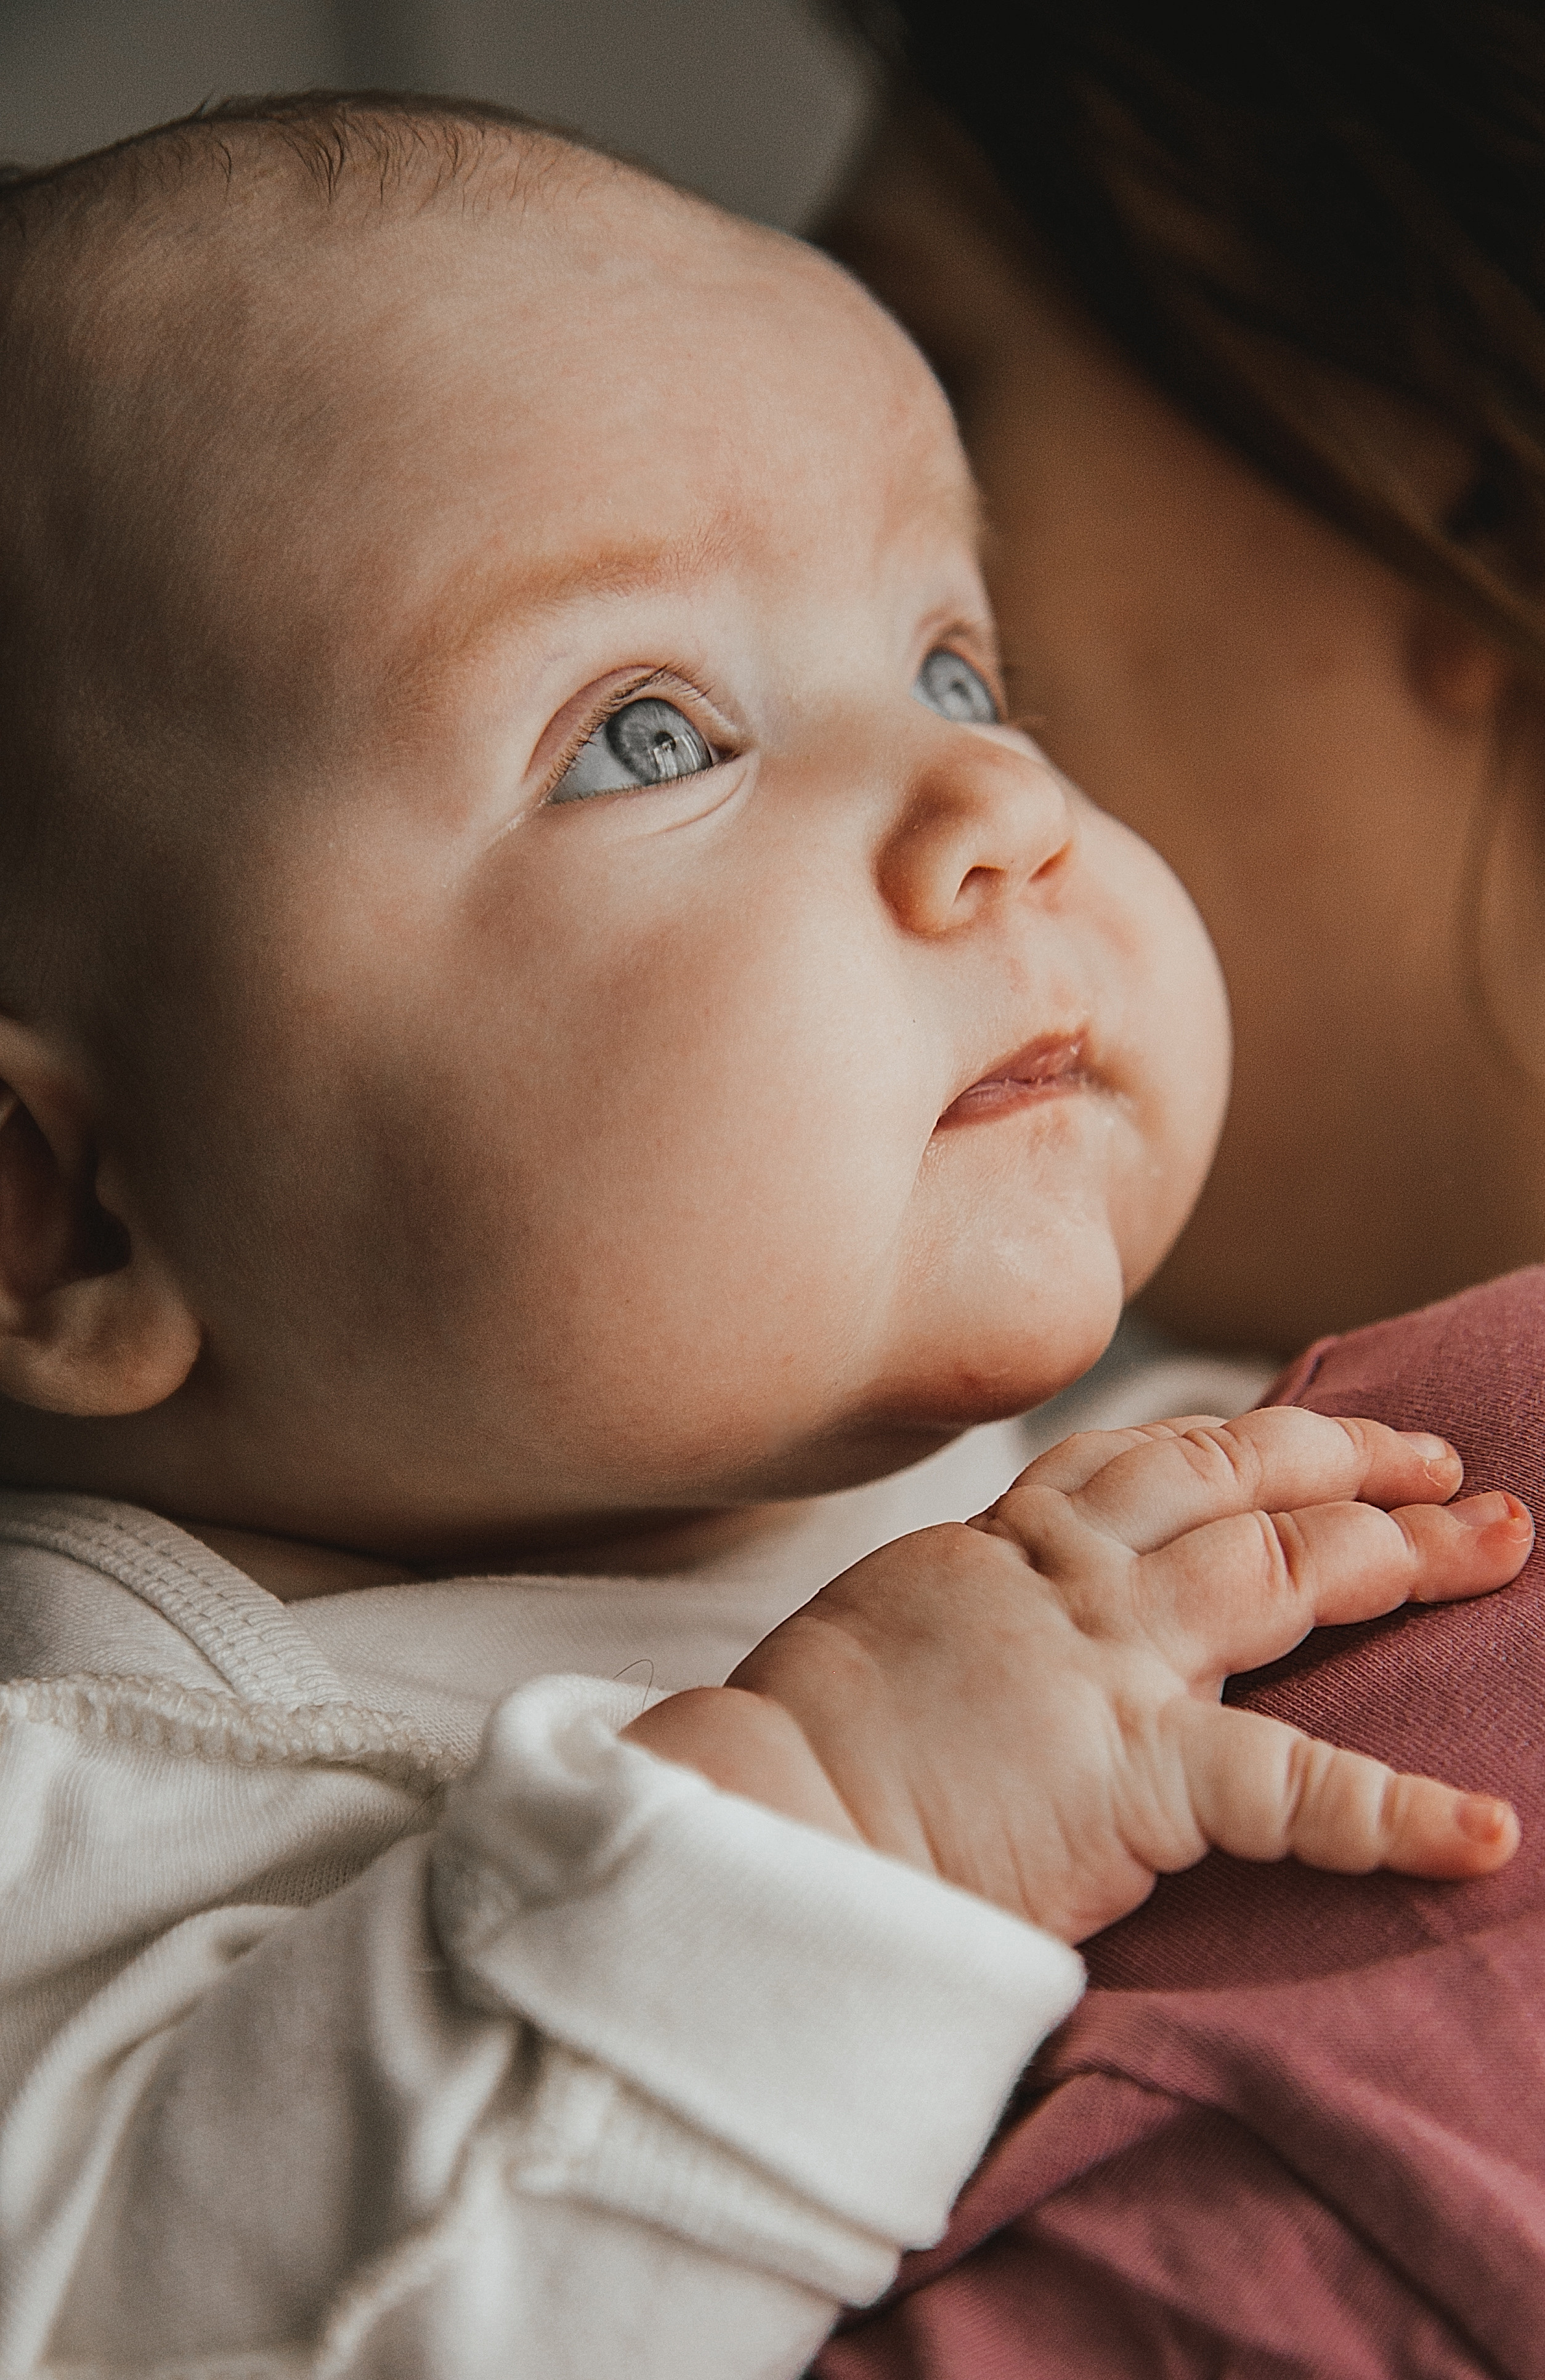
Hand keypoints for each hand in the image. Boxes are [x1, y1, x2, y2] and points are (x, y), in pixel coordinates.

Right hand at [625, 1410, 1531, 1942]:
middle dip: (1360, 1463)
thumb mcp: (891, 1623)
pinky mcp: (1134, 1774)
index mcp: (1008, 1542)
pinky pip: (1293, 1788)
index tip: (1317, 1436)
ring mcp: (1110, 1662)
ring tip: (1498, 1545)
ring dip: (1406, 1551)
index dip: (1251, 1438)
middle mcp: (1074, 1577)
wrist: (761, 1812)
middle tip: (1451, 1464)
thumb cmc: (801, 1743)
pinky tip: (1482, 1835)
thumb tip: (994, 1620)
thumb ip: (970, 1603)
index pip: (1151, 1456)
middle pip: (1243, 1481)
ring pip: (1287, 1565)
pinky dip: (1394, 1813)